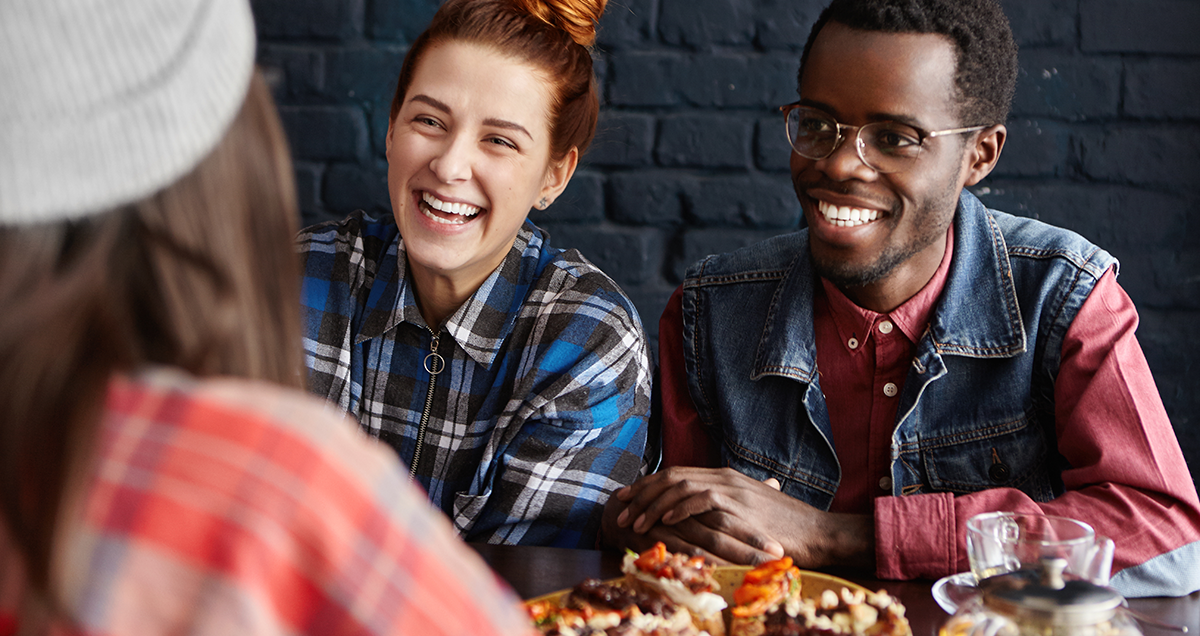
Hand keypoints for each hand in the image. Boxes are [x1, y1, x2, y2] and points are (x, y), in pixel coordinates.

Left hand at [607, 467, 873, 569]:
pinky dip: (679, 509)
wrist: (819, 532)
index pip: (677, 474)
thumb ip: (728, 511)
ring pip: (680, 486)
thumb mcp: (752, 514)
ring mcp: (732, 489)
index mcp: (725, 478)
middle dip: (641, 493)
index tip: (626, 497)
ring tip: (635, 521)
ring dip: (653, 504)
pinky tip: (665, 522)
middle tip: (620, 510)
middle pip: (671, 476)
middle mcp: (725, 478)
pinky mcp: (739, 505)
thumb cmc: (787, 529)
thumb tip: (706, 517)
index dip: (648, 485)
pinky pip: (701, 500)